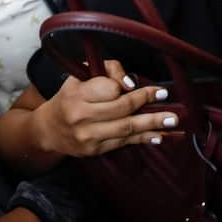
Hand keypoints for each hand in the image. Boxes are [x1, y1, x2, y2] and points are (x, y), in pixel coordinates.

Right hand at [34, 59, 177, 157]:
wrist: (49, 130)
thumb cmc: (69, 97)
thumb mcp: (80, 77)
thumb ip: (107, 71)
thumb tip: (131, 82)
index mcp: (76, 94)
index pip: (108, 89)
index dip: (126, 86)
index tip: (140, 84)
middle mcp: (81, 116)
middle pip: (121, 108)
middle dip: (146, 101)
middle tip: (164, 96)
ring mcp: (89, 136)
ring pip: (126, 128)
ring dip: (152, 124)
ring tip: (172, 120)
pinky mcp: (95, 150)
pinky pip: (124, 142)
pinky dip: (143, 138)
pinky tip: (159, 136)